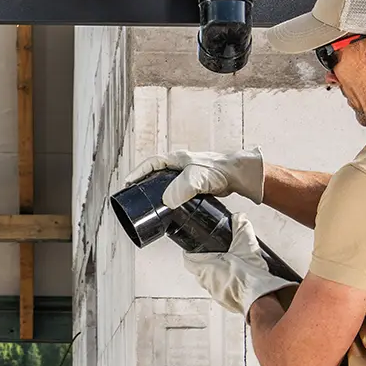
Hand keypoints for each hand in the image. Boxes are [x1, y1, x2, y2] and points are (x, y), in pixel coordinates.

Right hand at [125, 148, 264, 209]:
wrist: (237, 176)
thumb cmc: (219, 171)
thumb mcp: (197, 179)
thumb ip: (182, 189)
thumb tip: (167, 201)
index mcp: (176, 159)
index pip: (150, 164)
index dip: (138, 173)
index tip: (128, 183)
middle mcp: (180, 165)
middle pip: (156, 173)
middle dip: (145, 182)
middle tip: (135, 194)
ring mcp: (188, 174)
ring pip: (167, 182)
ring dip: (158, 191)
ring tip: (150, 203)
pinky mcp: (195, 184)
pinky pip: (177, 190)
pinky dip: (171, 197)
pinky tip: (171, 206)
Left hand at [183, 213, 297, 319]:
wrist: (261, 299)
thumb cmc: (249, 278)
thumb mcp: (246, 244)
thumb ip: (241, 227)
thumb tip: (239, 218)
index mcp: (206, 268)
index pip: (188, 259)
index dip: (190, 251)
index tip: (193, 246)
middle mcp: (208, 283)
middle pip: (199, 270)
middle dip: (206, 261)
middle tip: (215, 253)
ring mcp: (217, 295)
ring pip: (211, 281)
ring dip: (218, 273)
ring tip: (230, 264)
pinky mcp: (228, 302)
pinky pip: (223, 290)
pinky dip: (228, 283)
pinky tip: (240, 277)